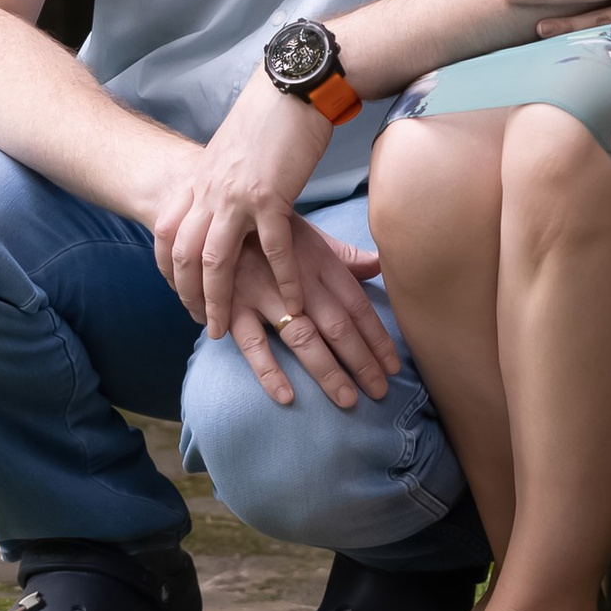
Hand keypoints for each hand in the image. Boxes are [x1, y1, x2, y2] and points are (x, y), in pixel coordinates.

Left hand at [152, 67, 359, 341]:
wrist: (292, 86)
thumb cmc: (270, 115)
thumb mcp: (233, 150)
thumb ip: (224, 177)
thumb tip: (226, 194)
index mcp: (201, 177)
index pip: (167, 229)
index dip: (167, 265)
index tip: (175, 290)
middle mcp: (210, 189)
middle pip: (184, 254)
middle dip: (187, 294)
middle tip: (199, 322)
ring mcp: (237, 195)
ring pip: (215, 260)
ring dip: (218, 299)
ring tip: (224, 328)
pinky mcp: (270, 196)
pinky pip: (272, 250)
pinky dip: (283, 280)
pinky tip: (291, 304)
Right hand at [217, 217, 398, 412]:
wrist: (217, 212)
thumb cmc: (269, 231)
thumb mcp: (309, 235)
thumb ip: (343, 255)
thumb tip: (379, 264)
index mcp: (319, 261)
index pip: (356, 304)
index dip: (377, 337)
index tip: (394, 365)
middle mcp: (297, 279)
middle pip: (337, 324)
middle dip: (362, 360)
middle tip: (381, 391)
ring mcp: (263, 292)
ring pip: (302, 337)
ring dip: (327, 370)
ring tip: (348, 399)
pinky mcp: (232, 304)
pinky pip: (252, 343)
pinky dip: (268, 370)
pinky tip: (286, 395)